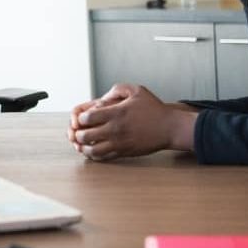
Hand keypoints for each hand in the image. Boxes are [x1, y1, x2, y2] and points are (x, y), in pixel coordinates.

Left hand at [68, 83, 195, 160]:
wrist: (170, 128)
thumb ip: (116, 90)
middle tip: (78, 131)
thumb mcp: (136, 90)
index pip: (87, 118)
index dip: (80, 118)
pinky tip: (93, 149)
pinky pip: (104, 157)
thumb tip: (101, 98)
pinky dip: (94, 155)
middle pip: (85, 135)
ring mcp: (119, 143)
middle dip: (78, 133)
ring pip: (92, 150)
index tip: (83, 117)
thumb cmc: (153, 108)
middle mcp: (115, 129)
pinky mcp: (124, 152)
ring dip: (83, 146)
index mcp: (116, 113)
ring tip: (82, 142)